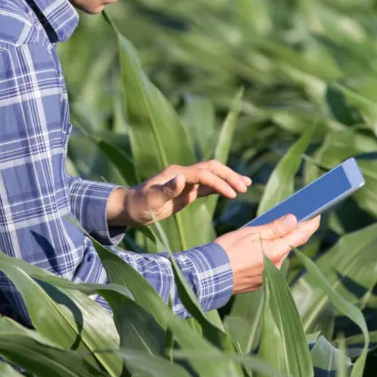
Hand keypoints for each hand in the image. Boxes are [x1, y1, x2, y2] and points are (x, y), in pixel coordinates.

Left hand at [107, 160, 251, 227]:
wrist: (130, 208)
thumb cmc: (138, 206)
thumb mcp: (150, 201)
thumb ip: (166, 190)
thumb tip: (181, 178)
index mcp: (177, 174)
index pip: (204, 174)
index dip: (219, 182)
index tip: (233, 194)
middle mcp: (183, 174)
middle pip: (212, 168)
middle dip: (229, 176)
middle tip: (244, 187)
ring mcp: (186, 181)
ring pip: (213, 174)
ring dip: (229, 178)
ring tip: (246, 185)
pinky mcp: (187, 190)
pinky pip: (208, 185)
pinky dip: (222, 186)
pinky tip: (233, 190)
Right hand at [213, 214, 320, 294]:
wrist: (209, 276)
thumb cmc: (227, 250)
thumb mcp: (250, 233)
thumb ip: (274, 227)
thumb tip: (294, 219)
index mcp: (276, 252)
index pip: (301, 235)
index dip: (311, 224)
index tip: (317, 215)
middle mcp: (276, 266)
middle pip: (288, 244)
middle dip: (286, 233)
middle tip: (279, 220)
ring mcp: (269, 276)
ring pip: (278, 254)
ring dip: (274, 245)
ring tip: (256, 238)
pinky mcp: (261, 282)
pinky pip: (269, 264)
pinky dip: (265, 256)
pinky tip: (250, 252)